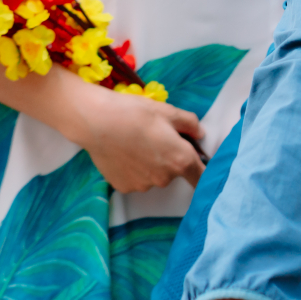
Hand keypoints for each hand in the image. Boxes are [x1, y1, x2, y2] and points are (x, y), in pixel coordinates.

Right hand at [55, 83, 203, 193]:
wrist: (96, 121)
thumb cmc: (135, 113)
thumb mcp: (168, 112)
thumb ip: (190, 124)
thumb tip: (200, 134)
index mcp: (180, 160)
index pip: (201, 177)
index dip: (203, 171)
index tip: (200, 165)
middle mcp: (164, 178)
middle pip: (175, 172)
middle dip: (170, 158)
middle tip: (156, 138)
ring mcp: (143, 186)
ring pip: (154, 175)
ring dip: (151, 164)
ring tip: (136, 143)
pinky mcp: (124, 187)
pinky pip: (136, 179)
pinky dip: (134, 169)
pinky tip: (124, 152)